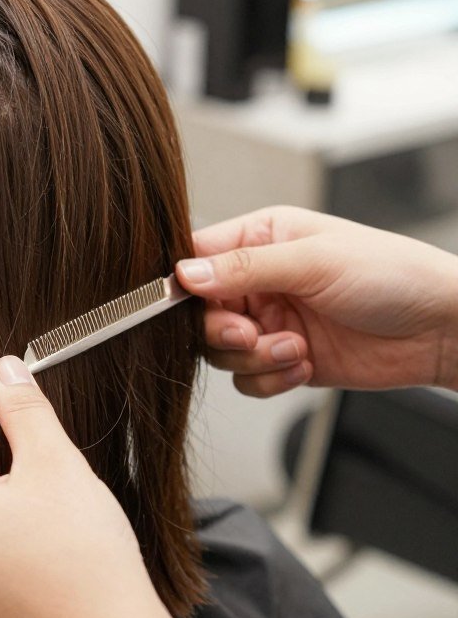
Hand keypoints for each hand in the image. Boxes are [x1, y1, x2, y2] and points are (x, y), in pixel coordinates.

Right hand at [176, 206, 457, 397]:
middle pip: (199, 312)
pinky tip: (304, 364)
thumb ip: (245, 267)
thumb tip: (186, 274)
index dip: (185, 285)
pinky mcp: (283, 359)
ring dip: (252, 358)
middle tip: (249, 334)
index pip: (197, 258)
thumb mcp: (314, 261)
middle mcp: (259, 280)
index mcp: (261, 238)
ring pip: (219, 351)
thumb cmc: (395, 275)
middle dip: (221, 330)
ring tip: (293, 349)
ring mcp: (270, 322)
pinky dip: (269, 379)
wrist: (443, 328)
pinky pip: (246, 379)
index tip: (189, 305)